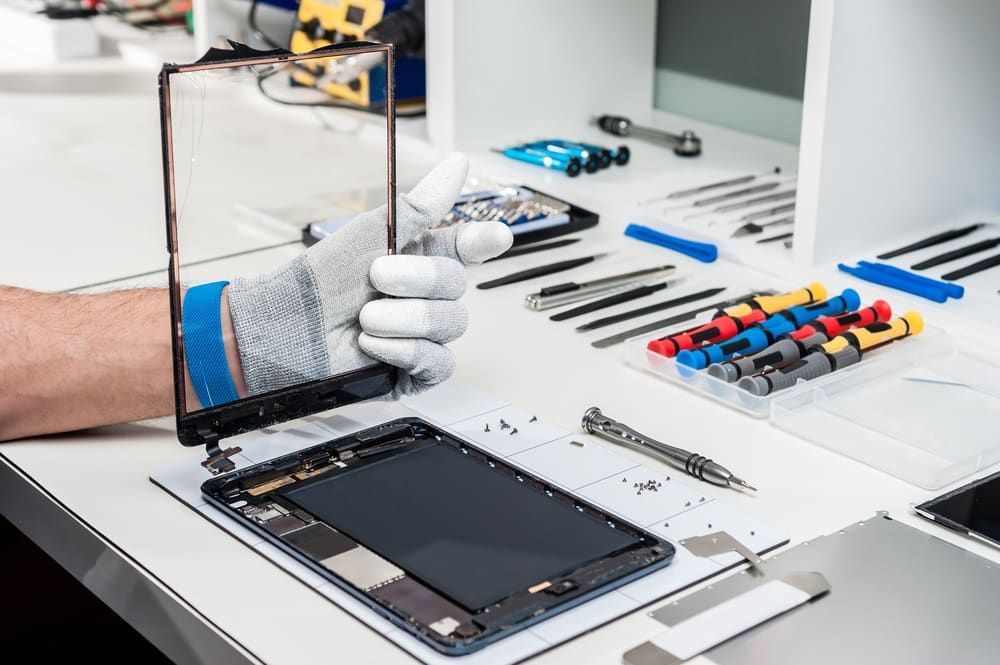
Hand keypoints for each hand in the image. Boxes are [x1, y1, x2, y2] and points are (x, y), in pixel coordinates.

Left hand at [227, 153, 512, 397]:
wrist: (287, 332)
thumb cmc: (320, 282)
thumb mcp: (369, 234)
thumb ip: (421, 206)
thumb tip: (459, 164)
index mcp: (419, 258)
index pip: (465, 246)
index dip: (483, 240)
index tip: (497, 235)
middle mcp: (426, 296)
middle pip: (457, 284)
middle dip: (416, 280)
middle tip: (375, 277)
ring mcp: (424, 335)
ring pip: (450, 324)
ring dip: (404, 319)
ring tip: (365, 318)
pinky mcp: (417, 372)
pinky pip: (438, 361)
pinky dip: (405, 351)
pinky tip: (374, 345)